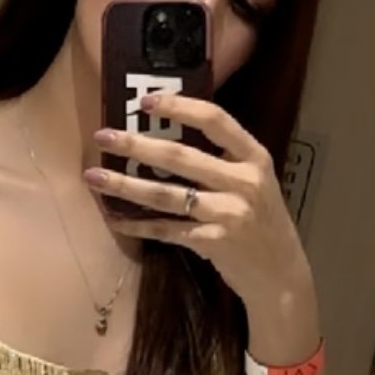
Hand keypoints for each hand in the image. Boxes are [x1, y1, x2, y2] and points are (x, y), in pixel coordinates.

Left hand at [84, 92, 313, 317]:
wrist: (281, 273)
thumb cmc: (260, 220)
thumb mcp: (253, 180)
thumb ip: (221, 159)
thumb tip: (163, 133)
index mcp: (254, 157)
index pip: (215, 120)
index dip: (179, 107)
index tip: (145, 101)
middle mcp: (243, 182)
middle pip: (180, 157)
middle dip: (136, 145)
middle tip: (102, 136)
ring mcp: (228, 213)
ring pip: (166, 195)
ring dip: (125, 185)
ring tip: (93, 177)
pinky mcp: (213, 242)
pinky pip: (165, 229)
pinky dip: (137, 224)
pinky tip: (114, 218)